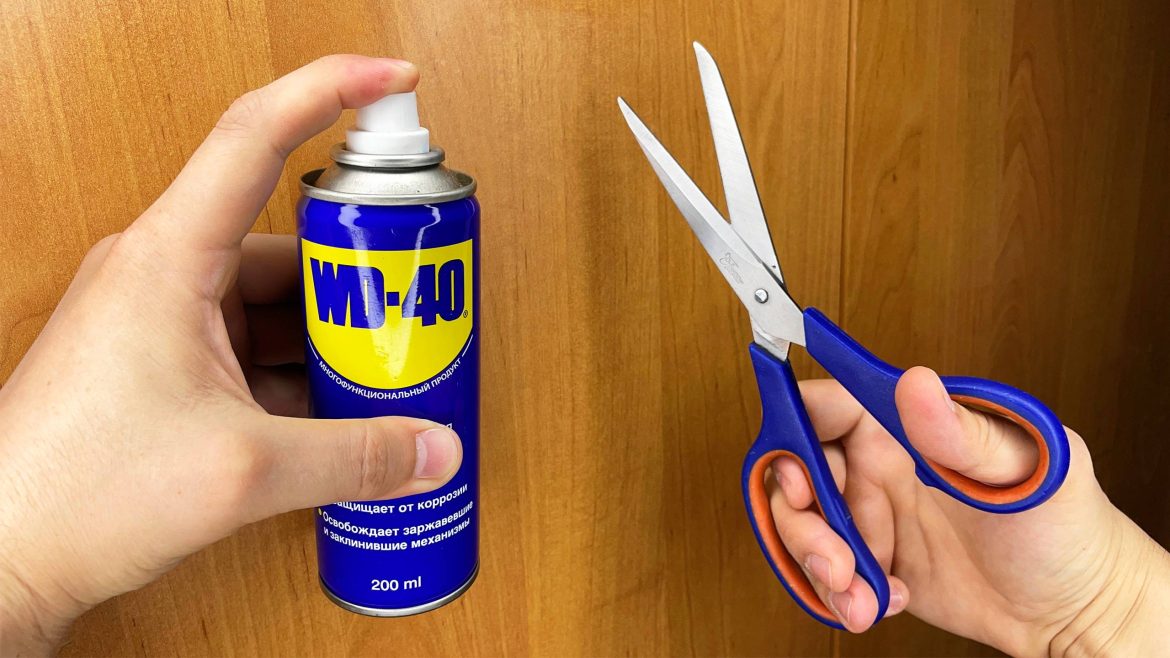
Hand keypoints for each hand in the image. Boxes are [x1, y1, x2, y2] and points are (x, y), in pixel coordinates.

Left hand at [0, 55, 462, 654]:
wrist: (0, 558)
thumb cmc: (74, 491)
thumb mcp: (244, 470)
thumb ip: (356, 456)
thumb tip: (432, 448)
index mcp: (169, 258)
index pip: (255, 136)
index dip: (331, 91)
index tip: (394, 82)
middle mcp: (164, 273)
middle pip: (290, 240)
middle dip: (361, 273)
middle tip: (421, 303)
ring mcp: (164, 319)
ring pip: (275, 301)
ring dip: (332, 334)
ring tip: (390, 370)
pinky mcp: (167, 364)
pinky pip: (252, 344)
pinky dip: (300, 370)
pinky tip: (340, 411)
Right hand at [771, 367, 1169, 655]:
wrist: (1076, 611)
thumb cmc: (1067, 529)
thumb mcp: (1029, 472)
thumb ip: (964, 433)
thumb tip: (915, 385)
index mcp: (904, 425)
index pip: (826, 405)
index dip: (792, 426)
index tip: (793, 470)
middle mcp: (880, 464)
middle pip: (796, 470)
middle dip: (801, 518)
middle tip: (833, 555)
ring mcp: (871, 515)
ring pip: (801, 526)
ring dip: (819, 565)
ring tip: (861, 593)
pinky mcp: (870, 561)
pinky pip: (823, 572)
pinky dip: (840, 594)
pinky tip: (884, 601)